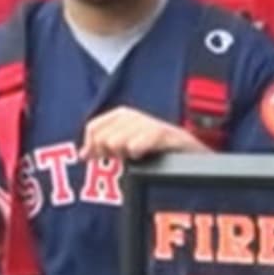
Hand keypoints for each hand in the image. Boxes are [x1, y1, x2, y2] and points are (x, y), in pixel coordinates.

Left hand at [81, 107, 200, 165]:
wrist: (190, 155)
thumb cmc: (156, 152)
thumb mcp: (127, 147)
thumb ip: (103, 148)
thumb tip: (83, 154)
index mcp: (122, 115)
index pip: (93, 127)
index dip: (92, 146)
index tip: (101, 159)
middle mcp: (134, 115)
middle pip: (104, 137)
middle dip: (110, 153)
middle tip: (126, 158)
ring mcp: (149, 123)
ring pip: (118, 142)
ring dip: (126, 155)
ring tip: (138, 157)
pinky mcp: (165, 134)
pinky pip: (139, 143)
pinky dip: (139, 151)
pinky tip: (144, 155)